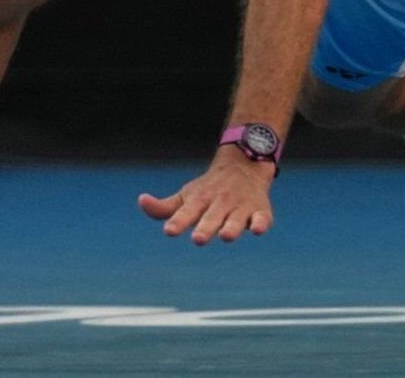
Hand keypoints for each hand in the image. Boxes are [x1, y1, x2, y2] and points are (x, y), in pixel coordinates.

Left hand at [138, 147, 274, 244]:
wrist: (244, 165)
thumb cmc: (209, 189)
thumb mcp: (186, 195)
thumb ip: (164, 207)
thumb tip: (141, 201)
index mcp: (200, 200)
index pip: (187, 211)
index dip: (178, 221)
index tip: (169, 230)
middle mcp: (220, 202)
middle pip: (212, 216)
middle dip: (205, 227)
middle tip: (197, 239)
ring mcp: (240, 206)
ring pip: (236, 218)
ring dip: (232, 226)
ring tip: (226, 236)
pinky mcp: (260, 210)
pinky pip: (262, 217)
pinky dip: (261, 223)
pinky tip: (258, 229)